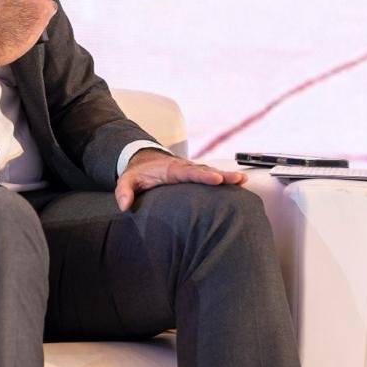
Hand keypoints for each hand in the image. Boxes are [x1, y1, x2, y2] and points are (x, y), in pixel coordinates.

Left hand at [114, 149, 246, 210]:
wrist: (144, 160)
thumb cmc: (137, 173)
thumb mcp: (126, 181)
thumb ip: (124, 191)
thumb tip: (124, 205)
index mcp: (170, 169)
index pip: (187, 172)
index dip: (202, 175)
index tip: (216, 179)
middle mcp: (184, 167)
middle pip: (204, 171)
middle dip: (221, 175)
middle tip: (238, 179)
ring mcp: (191, 170)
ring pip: (211, 172)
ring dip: (227, 176)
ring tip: (243, 180)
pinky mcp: (196, 174)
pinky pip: (211, 175)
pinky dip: (225, 178)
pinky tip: (240, 183)